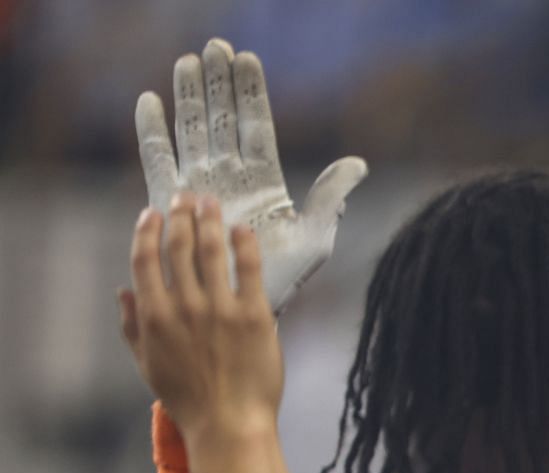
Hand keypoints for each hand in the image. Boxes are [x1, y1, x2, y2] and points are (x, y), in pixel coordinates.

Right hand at [118, 194, 283, 439]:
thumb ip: (132, 326)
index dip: (147, 231)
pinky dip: (244, 244)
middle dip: (181, 215)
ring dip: (210, 220)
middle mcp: (184, 307)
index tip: (152, 213)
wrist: (229, 424)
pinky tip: (242, 229)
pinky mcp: (254, 316)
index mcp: (154, 316)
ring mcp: (220, 309)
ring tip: (212, 203)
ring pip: (211, 250)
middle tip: (187, 197)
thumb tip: (122, 292)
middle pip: (178, 246)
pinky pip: (248, 269)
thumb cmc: (188, 399)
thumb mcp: (147, 365)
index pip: (145, 259)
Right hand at [136, 38, 365, 313]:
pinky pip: (158, 161)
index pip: (256, 126)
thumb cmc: (284, 280)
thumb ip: (330, 197)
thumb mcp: (316, 237)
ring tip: (187, 62)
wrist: (243, 308)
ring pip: (192, 132)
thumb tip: (358, 164)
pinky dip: (153, 132)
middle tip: (214, 47)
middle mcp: (230, 179)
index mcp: (263, 182)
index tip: (247, 59)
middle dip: (218, 83)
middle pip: (221, 120)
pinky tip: (150, 101)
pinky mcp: (172, 203)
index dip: (250, 93)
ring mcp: (200, 188)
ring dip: (189, 96)